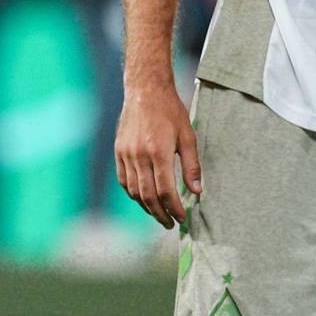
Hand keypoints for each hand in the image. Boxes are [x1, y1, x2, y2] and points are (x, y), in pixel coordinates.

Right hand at [115, 81, 199, 228]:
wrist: (145, 91)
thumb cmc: (170, 112)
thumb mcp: (188, 136)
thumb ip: (192, 166)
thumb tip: (196, 191)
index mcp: (159, 152)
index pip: (166, 191)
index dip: (174, 209)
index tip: (182, 218)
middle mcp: (139, 156)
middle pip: (148, 196)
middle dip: (161, 214)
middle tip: (171, 224)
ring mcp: (126, 154)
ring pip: (134, 191)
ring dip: (147, 207)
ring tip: (159, 214)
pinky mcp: (119, 151)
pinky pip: (124, 180)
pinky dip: (133, 194)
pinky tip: (143, 199)